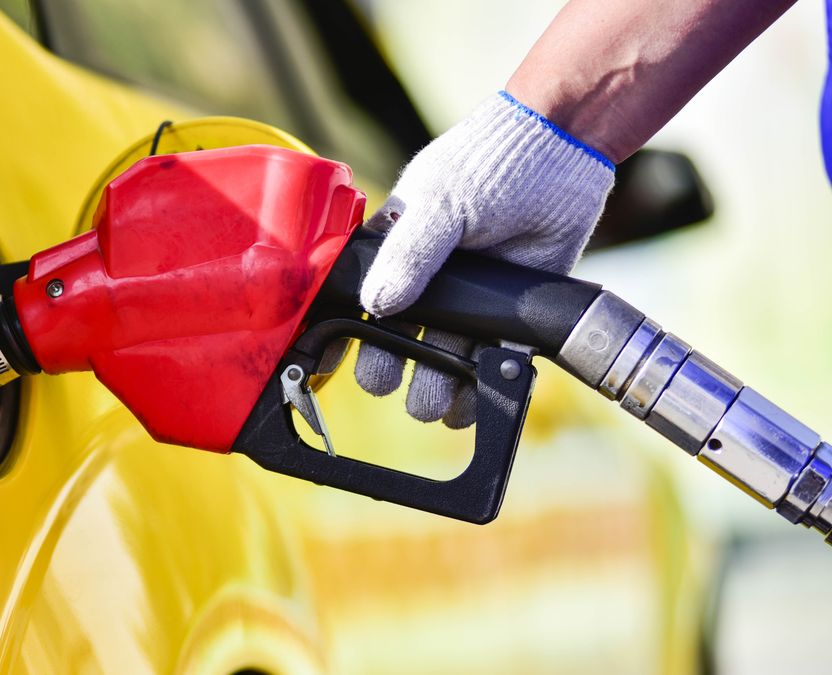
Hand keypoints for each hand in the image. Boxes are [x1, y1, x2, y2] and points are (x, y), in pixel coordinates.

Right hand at [355, 91, 614, 426]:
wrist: (560, 148)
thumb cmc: (487, 161)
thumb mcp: (438, 202)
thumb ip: (409, 254)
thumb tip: (379, 305)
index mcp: (391, 251)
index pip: (354, 302)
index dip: (341, 335)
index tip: (331, 364)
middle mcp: (424, 282)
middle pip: (397, 341)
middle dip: (391, 368)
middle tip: (391, 385)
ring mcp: (467, 300)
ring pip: (443, 359)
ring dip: (436, 387)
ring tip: (432, 405)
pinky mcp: (509, 313)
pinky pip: (493, 360)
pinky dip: (485, 386)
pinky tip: (474, 402)